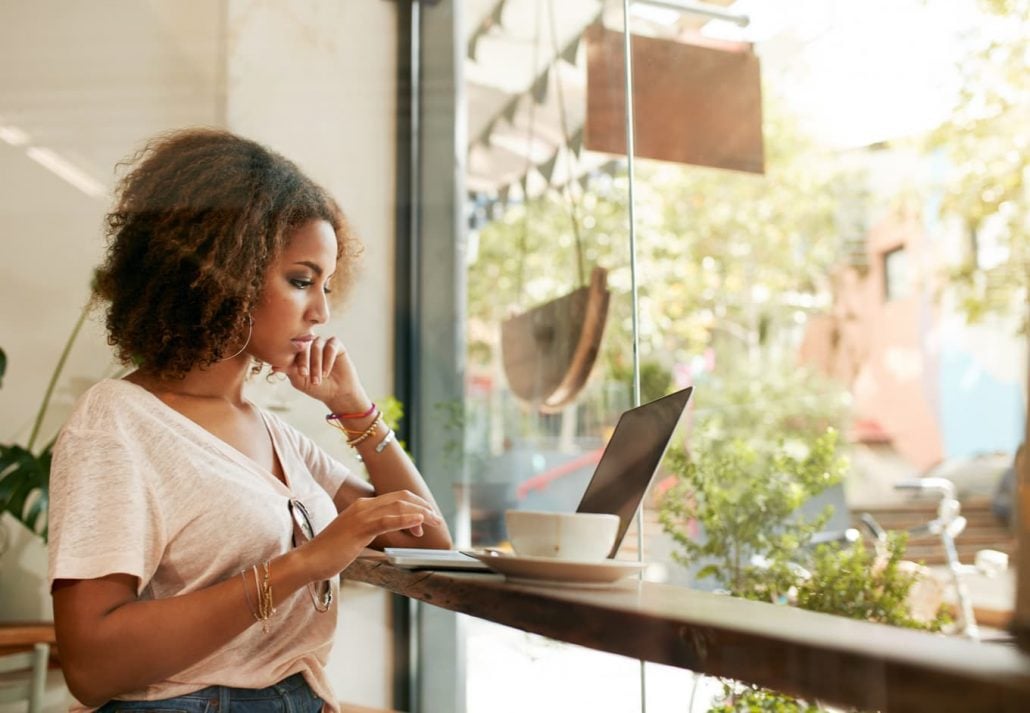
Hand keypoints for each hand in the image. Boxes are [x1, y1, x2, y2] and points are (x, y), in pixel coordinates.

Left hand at [270, 336, 369, 412]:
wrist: (337, 393)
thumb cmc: (316, 387)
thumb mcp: (299, 380)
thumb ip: (288, 370)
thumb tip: (273, 365)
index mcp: (298, 351)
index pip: (292, 348)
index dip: (293, 359)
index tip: (297, 373)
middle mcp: (310, 344)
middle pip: (304, 345)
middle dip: (304, 361)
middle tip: (305, 375)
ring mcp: (323, 343)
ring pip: (317, 346)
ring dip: (316, 363)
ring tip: (317, 379)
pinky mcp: (336, 344)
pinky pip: (331, 346)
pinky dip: (328, 359)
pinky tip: (326, 372)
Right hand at [301, 491, 443, 580]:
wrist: (309, 559)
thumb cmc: (331, 552)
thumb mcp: (356, 537)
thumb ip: (372, 531)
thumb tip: (390, 533)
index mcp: (363, 506)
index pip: (396, 498)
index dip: (415, 505)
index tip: (426, 518)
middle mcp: (364, 506)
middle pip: (402, 498)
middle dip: (423, 507)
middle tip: (437, 520)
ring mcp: (361, 515)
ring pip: (399, 507)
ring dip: (421, 513)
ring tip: (434, 521)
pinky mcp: (360, 528)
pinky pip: (387, 520)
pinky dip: (406, 519)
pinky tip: (419, 523)